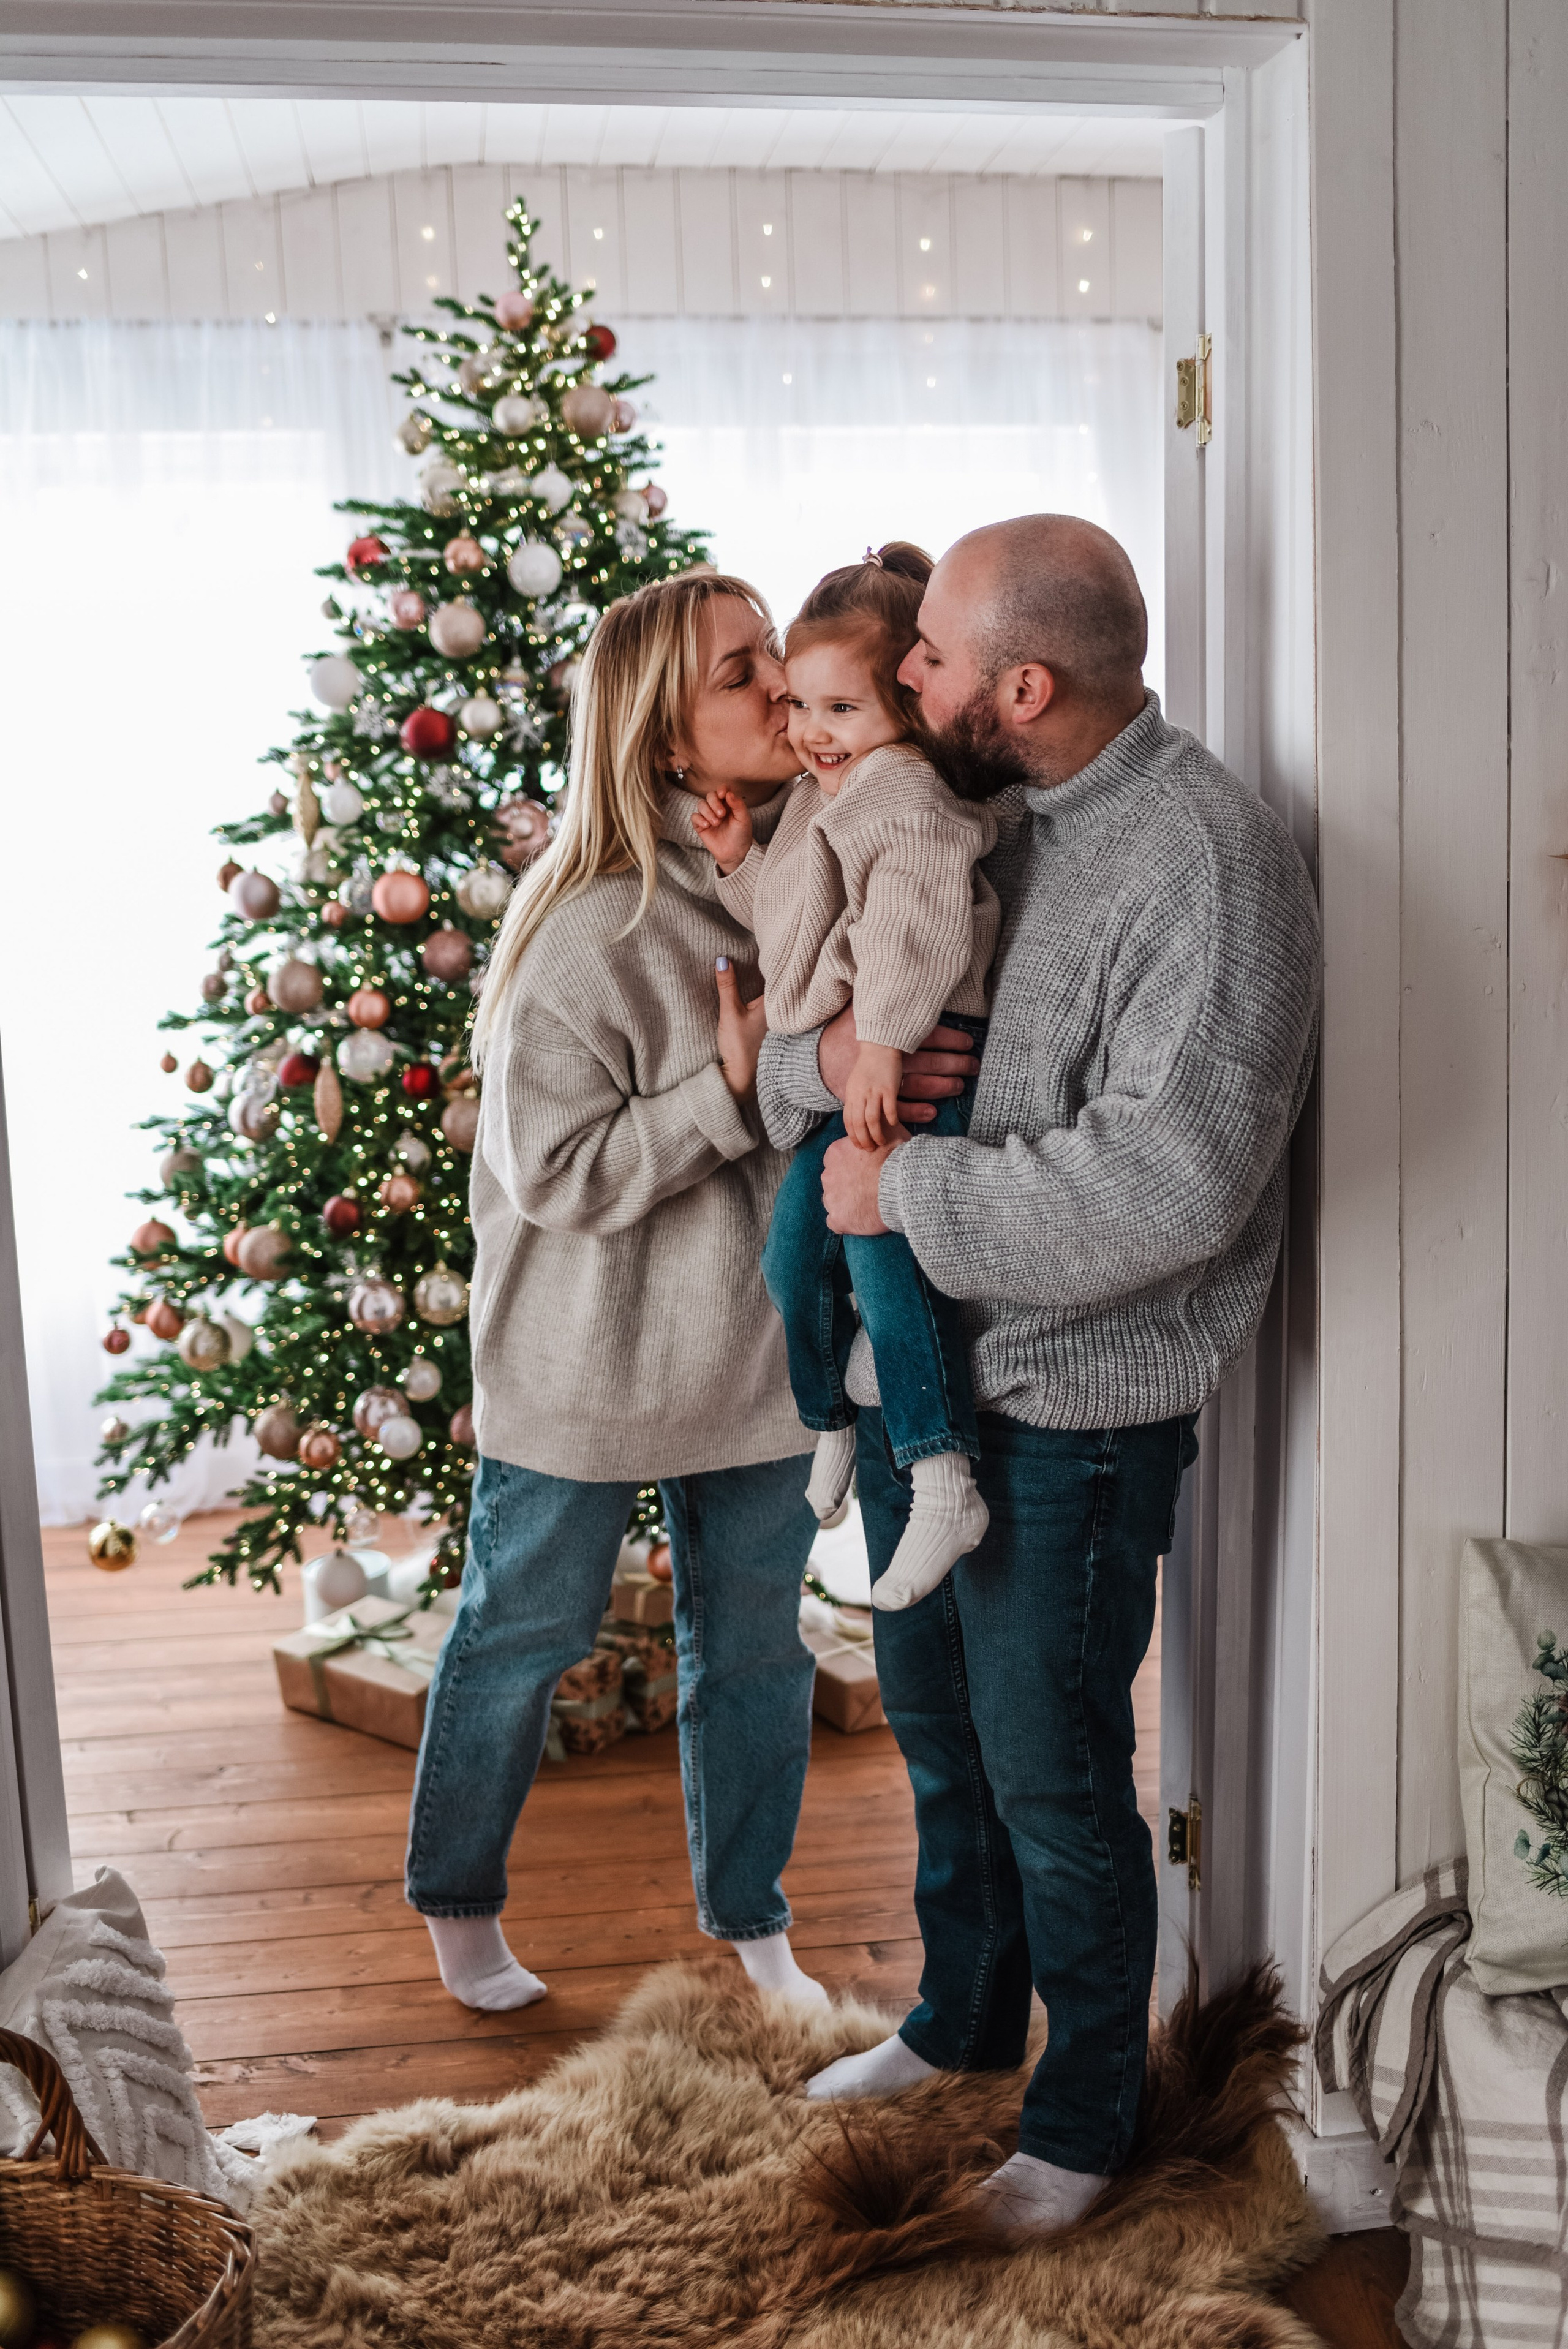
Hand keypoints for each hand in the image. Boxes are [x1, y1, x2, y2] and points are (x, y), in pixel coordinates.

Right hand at [691, 789, 753, 875]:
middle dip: (714, 803)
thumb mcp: (743, 819)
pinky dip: (699, 819)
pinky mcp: (701, 826)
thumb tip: (728, 793)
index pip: (722, 790)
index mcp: (729, 803)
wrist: (735, 853)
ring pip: (701, 804)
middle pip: (710, 795)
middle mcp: (718, 807)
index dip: (721, 789)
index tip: (722, 795)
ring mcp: (708, 816)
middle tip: (721, 814)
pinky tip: (707, 826)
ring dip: (708, 812)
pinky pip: (694, 816)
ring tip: (716, 823)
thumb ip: (738, 804)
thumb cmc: (741, 835)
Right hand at [715, 957, 767, 1100]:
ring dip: (766, 989)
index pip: (779, 978)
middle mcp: (781, 1014)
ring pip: (773, 1000)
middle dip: (772, 974)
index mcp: (776, 1006)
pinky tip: (753, 998)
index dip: (775, 963)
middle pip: (778, 989)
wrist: (742, 1080)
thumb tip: (722, 960)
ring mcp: (777, 1025)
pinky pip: (768, 1011)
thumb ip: (727, 986)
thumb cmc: (740, 1048)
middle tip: (763, 954)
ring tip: (757, 970)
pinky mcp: (769, 1034)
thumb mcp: (730, 1013)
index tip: (770, 948)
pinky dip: (762, 1002)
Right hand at [818, 1007, 978, 1125]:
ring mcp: (881, 1082)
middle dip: (954, 1064)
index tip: (968, 1042)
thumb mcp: (859, 1011)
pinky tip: (932, 1111)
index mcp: (888, 1035)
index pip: (925, 1036)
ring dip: (941, 1087)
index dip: (949, 1039)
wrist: (816, 1060)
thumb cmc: (844, 1033)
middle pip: (928, 1062)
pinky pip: (897, 1109)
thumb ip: (879, 998)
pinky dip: (914, 1111)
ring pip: (918, 1085)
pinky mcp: (873, 1100)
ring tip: (959, 1085)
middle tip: (973, 1065)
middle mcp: (887, 1059)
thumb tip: (895, 975)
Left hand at [822, 1134, 895, 1234]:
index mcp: (835, 1152)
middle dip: (848, 1186)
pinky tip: (862, 1219)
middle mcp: (828, 1175)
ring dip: (847, 1204)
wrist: (902, 1186)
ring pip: (834, 1202)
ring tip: (868, 1206)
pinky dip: (847, 1223)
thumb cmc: (898, 1158)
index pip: (837, 1161)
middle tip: (869, 1189)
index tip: (867, 1172)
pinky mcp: (837, 1219)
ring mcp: (831, 1198)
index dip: (853, 1168)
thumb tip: (883, 1122)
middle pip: (834, 1181)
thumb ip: (878, 1129)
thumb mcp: (889, 1131)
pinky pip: (836, 1223)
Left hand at [843, 1042, 903, 1150]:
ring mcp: (874, 1092)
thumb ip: (855, 1100)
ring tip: (881, 1142)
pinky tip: (894, 1124)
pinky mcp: (889, 1088)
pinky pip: (890, 1109)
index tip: (858, 1145)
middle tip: (870, 1149)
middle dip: (864, 1140)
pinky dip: (891, 1119)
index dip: (853, 1136)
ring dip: (876, 1134)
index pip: (848, 1121)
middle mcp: (860, 1095)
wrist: (879, 1046)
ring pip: (872, 1120)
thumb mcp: (855, 1084)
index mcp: (851, 1094)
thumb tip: (857, 1119)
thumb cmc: (868, 1066)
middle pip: (859, 1124)